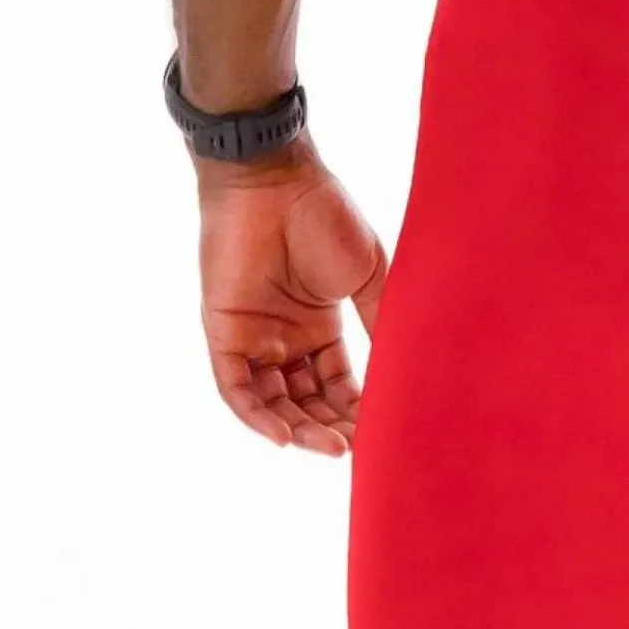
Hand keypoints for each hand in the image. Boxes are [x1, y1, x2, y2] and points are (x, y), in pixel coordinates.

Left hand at [196, 142, 386, 454]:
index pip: (336, 385)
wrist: (275, 179)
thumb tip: (405, 368)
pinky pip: (236, 389)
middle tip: (355, 450)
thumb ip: (379, 320)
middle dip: (330, 429)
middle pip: (305, 402)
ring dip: (299, 430)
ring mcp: (253, 338)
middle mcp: (284, 338)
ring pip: (272, 403)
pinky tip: (286, 436)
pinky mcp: (223, 333)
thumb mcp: (366, 273)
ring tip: (331, 447)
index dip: (355, 411)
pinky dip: (258, 417)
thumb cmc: (324, 215)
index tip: (381, 432)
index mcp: (319, 326)